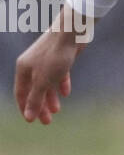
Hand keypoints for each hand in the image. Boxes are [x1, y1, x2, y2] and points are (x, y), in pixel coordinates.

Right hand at [14, 5, 91, 123]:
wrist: (71, 32)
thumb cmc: (55, 55)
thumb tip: (28, 116)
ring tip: (57, 110)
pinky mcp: (60, 58)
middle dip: (40, 106)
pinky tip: (66, 93)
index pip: (21, 93)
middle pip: (34, 90)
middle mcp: (32, 65)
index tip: (32, 121)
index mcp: (23, 69)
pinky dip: (61, 84)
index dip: (26, 108)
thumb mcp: (44, 81)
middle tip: (47, 122)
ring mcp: (46, 61)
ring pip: (46, 83)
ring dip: (50, 97)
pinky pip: (59, 74)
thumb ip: (36, 98)